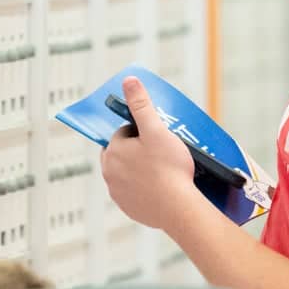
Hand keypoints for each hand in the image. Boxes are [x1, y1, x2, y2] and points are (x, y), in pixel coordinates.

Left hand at [100, 77, 198, 230]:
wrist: (179, 208)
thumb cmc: (169, 167)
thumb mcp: (156, 129)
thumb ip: (141, 104)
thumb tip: (128, 80)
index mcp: (113, 151)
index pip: (124, 133)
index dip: (142, 132)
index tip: (158, 138)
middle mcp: (109, 172)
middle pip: (123, 153)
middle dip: (138, 150)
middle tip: (161, 153)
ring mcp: (118, 193)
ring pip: (127, 173)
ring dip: (139, 169)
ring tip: (163, 171)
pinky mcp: (128, 208)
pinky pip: (133, 192)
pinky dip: (144, 189)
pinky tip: (161, 188)